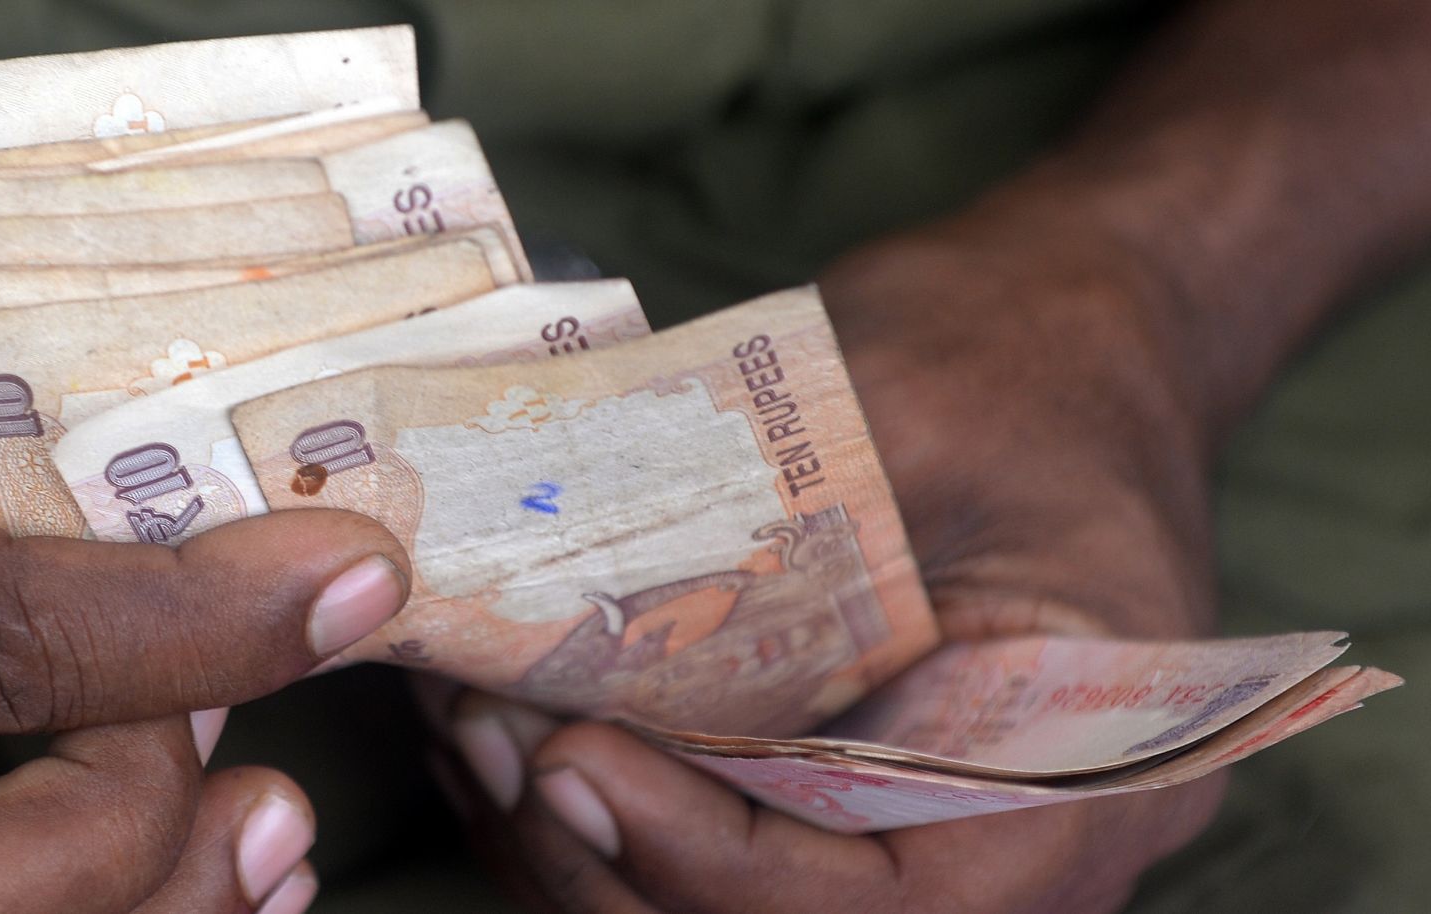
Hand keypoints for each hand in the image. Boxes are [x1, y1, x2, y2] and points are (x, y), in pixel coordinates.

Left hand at [434, 222, 1229, 912]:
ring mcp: (907, 826)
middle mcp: (998, 840)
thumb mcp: (916, 409)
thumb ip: (772, 525)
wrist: (1064, 325)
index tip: (570, 756)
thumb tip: (564, 602)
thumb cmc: (1024, 355)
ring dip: (574, 845)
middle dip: (612, 857)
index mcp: (1082, 772)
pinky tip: (495, 727)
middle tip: (490, 741)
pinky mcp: (822, 792)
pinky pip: (695, 854)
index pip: (880, 903)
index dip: (707, 860)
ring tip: (470, 727)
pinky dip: (587, 814)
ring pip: (712, 911)